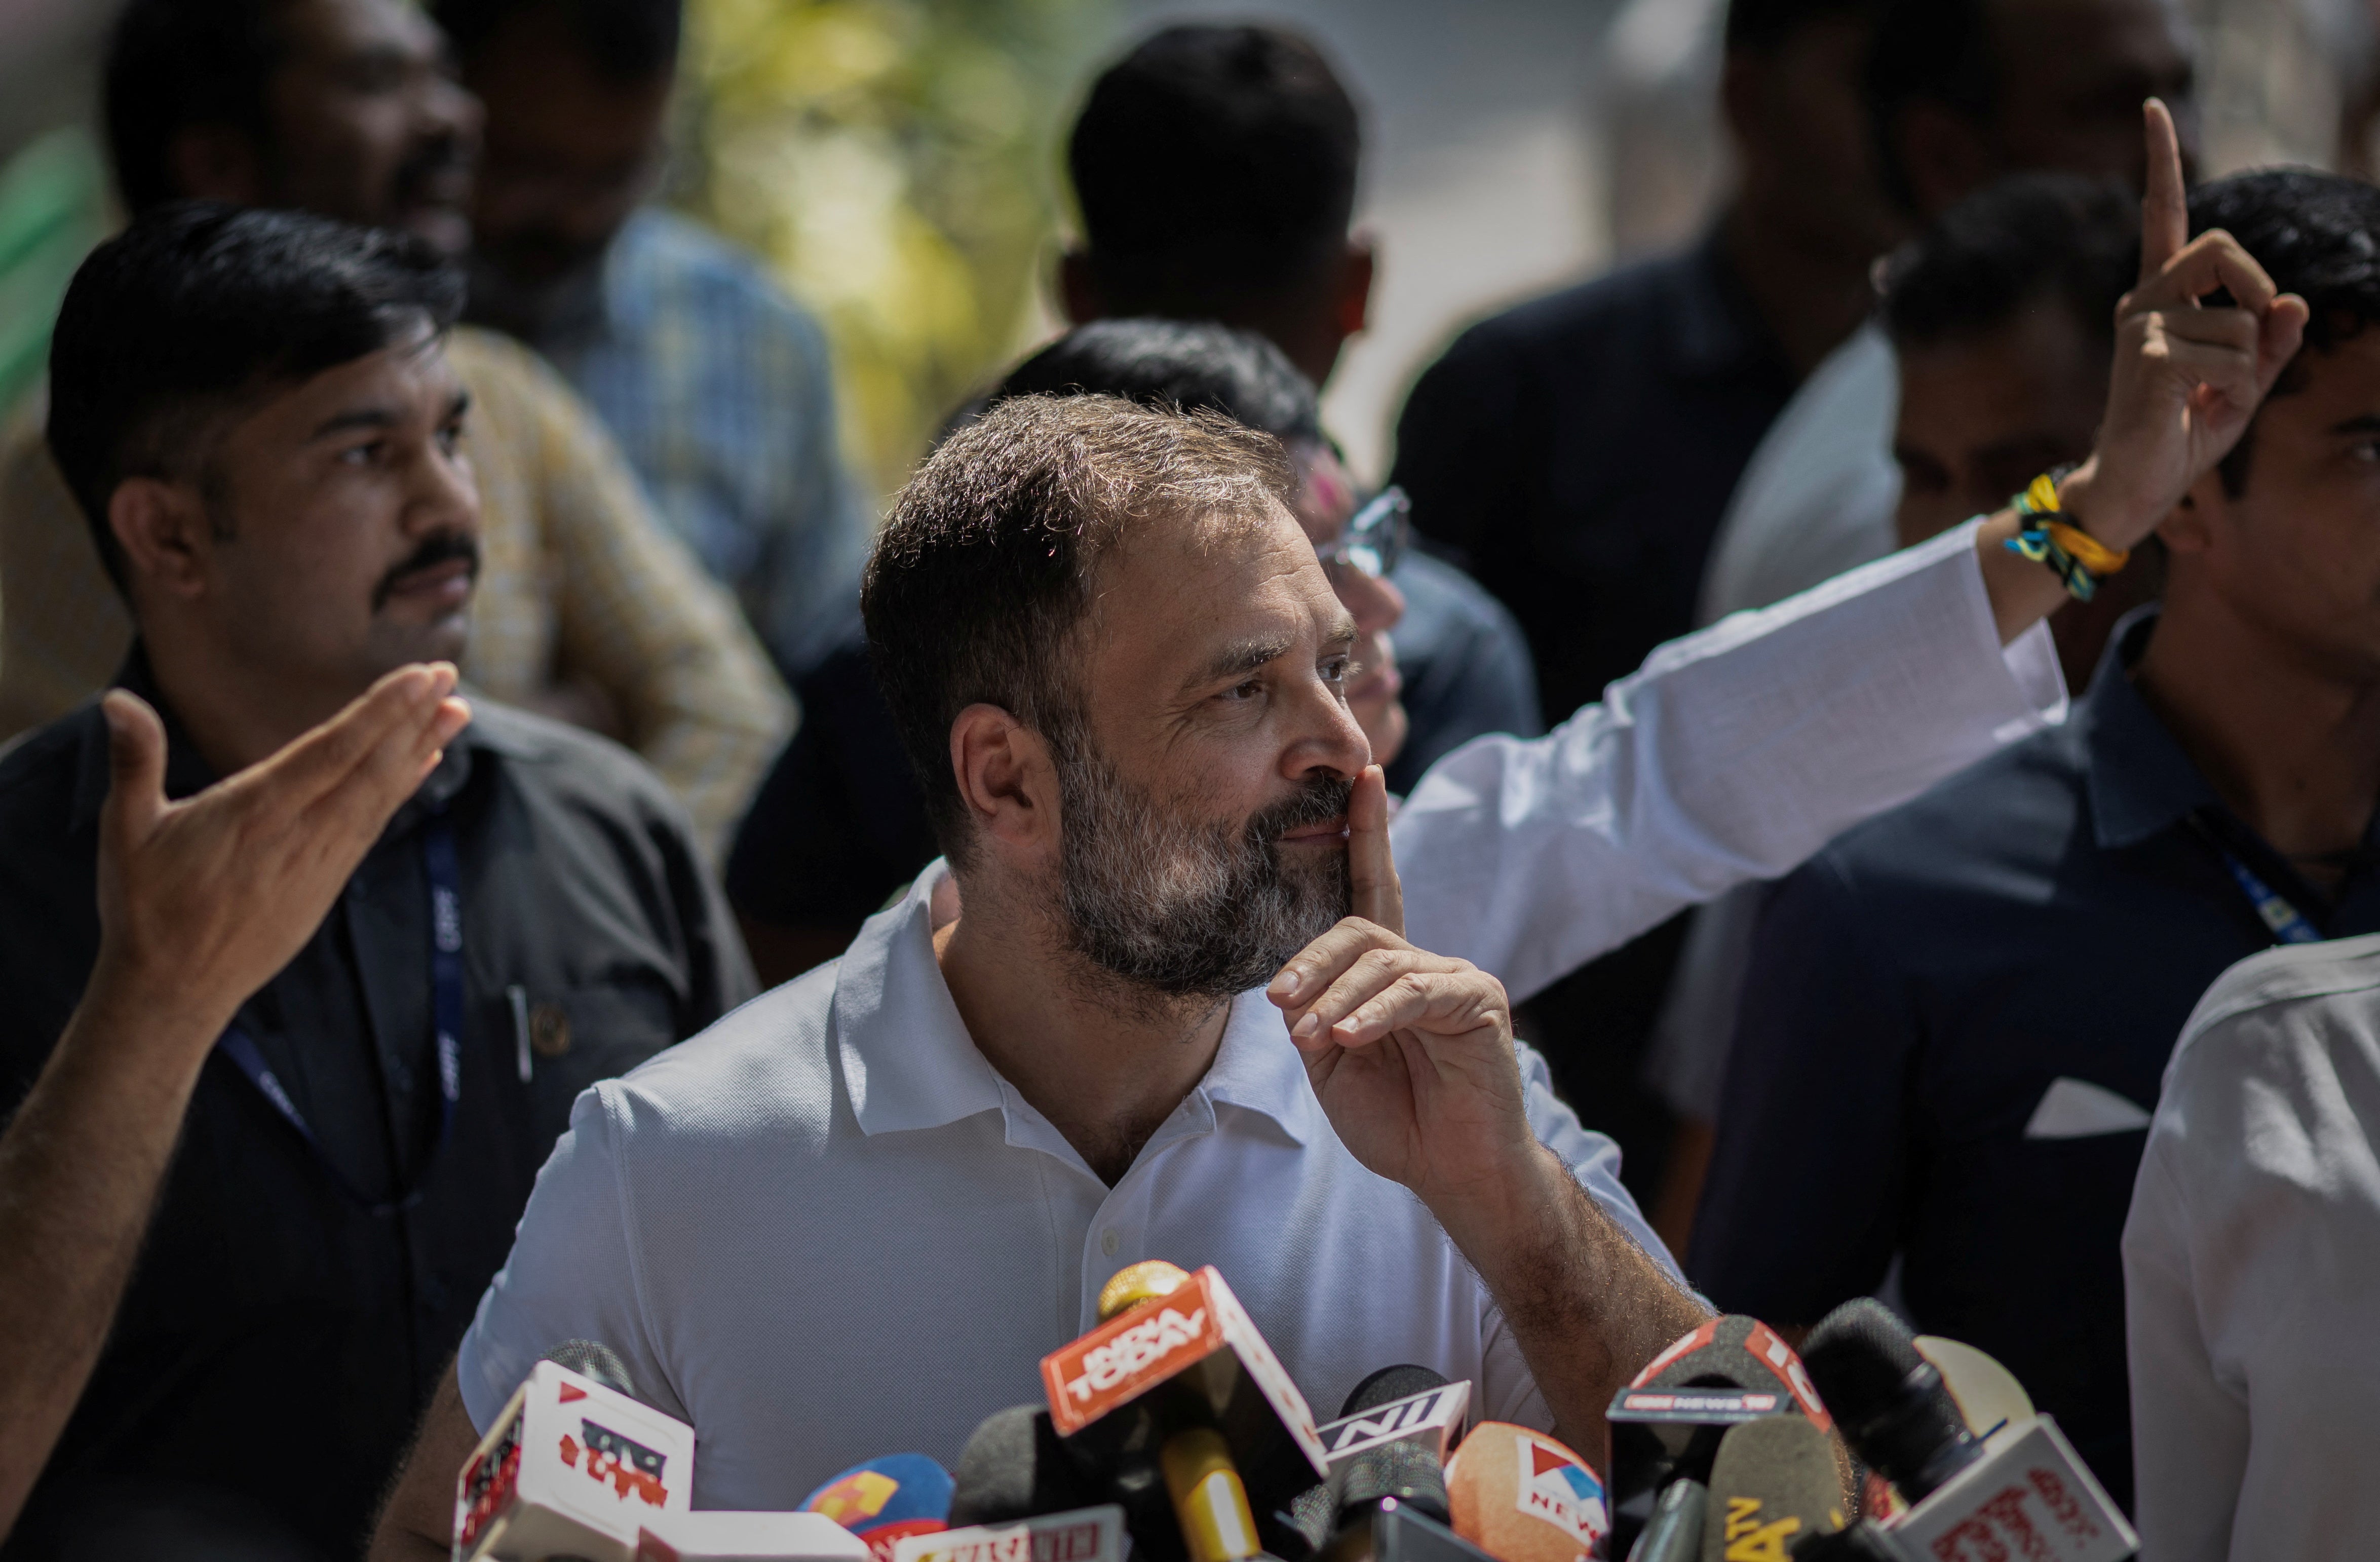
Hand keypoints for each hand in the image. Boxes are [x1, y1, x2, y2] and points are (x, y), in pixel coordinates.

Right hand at [91, 664, 470, 1042]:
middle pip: (371, 766)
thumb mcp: (127, 830)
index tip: (418, 677)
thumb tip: (116, 699)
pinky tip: (424, 761)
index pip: (333, 750)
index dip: (380, 712)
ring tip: (457, 708)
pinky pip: (374, 824)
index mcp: (257, 811)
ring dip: (419, 747)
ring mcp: (321, 859)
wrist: (176, 990)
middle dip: (413, 717)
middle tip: (448, 672)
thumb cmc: (146, 906)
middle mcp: (301, 833)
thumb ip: (134, 761)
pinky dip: (401, 789)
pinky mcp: (329, 880)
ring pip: (381, 794)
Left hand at [1266, 767, 1534, 1216]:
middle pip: (1358, 929)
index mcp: (1387, 972)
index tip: (1363, 780)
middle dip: (1312, 962)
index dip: (1367, 835)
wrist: (1453, 1171)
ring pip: (1381, 960)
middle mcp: (1423, 962)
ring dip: (1337, 999)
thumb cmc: (1397, 1119)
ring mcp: (1455, 977)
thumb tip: (1288, 994)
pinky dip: (1376, 1014)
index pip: (1370, 892)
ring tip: (1314, 1038)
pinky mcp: (1478, 1001)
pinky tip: (1353, 1038)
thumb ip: (1315, 1020)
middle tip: (1281, 1002)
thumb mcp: (1335, 1067)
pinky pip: (1416, 992)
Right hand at [2065, 98, 2308, 546]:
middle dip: (2258, 287)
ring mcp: (2140, 325)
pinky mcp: (2147, 354)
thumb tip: (2294, 301)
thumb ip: (2271, 342)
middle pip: (2222, 247)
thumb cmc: (2181, 435)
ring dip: (2248, 368)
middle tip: (2255, 338)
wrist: (2133, 490)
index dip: (2161, 162)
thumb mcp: (2243, 384)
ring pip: (2243, 320)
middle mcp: (2143, 301)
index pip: (2163, 218)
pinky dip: (2234, 390)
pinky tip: (2197, 411)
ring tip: (2209, 401)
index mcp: (2160, 299)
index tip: (2152, 109)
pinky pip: (2232, 354)